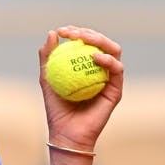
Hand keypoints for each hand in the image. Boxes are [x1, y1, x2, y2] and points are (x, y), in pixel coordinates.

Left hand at [38, 26, 123, 152]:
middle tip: (72, 32)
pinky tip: (95, 57)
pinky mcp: (117, 90)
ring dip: (100, 40)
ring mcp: (110, 79)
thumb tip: (51, 33)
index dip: (76, 32)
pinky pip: (117, 71)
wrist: (66, 134)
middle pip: (101, 43)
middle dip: (88, 32)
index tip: (62, 31)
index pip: (85, 43)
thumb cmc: (56, 109)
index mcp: (86, 66)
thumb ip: (47, 57)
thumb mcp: (47, 79)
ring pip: (113, 51)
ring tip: (84, 38)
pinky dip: (108, 60)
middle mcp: (100, 70)